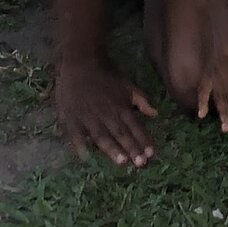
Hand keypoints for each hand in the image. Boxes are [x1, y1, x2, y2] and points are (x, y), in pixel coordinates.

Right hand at [54, 52, 156, 166]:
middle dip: (131, 148)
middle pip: (121, 133)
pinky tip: (86, 157)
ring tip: (121, 161)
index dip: (143, 140)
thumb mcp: (127, 85)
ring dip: (112, 149)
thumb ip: (141, 101)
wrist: (81, 62)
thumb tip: (156, 114)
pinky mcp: (71, 117)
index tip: (151, 154)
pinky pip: (76, 134)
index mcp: (120, 106)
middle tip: (140, 164)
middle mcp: (106, 113)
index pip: (135, 126)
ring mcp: (88, 116)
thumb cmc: (106, 76)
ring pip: (102, 135)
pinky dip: (80, 145)